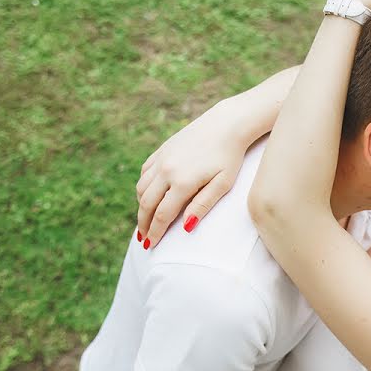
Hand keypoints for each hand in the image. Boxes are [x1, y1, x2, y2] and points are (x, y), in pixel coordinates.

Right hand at [135, 101, 245, 247]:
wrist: (226, 124)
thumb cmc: (230, 157)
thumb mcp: (223, 184)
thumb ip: (203, 205)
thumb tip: (186, 227)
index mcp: (182, 182)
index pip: (162, 214)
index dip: (155, 232)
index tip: (152, 246)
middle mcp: (166, 170)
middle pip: (146, 203)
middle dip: (143, 224)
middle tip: (143, 239)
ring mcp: (162, 158)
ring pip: (141, 187)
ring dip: (140, 206)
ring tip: (144, 220)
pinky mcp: (162, 150)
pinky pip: (145, 172)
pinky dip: (143, 186)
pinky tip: (147, 195)